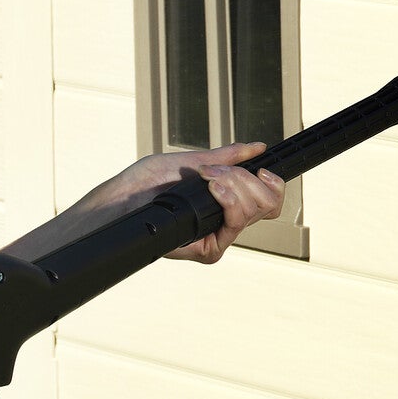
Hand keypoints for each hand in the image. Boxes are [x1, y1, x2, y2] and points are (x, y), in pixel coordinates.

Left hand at [104, 142, 284, 263]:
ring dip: (233, 184)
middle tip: (215, 172)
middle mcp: (227, 222)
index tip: (263, 169)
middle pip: (267, 205)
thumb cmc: (148, 182)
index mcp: (227, 202)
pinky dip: (228, 201)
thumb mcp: (194, 161)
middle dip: (247, 179)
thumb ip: (228, 157)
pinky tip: (211, 189)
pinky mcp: (209, 250)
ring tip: (206, 178)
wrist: (124, 199)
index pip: (268, 199)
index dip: (273, 184)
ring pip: (253, 212)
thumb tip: (257, 147)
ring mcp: (219, 237)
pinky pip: (235, 225)